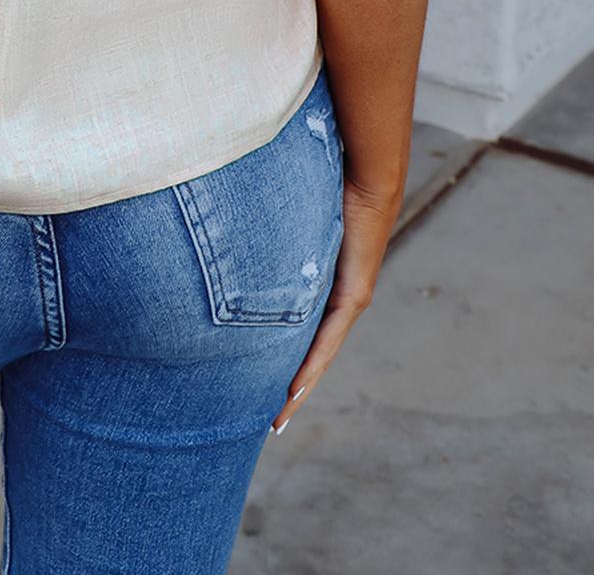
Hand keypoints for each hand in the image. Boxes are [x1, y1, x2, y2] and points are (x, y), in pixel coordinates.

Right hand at [271, 172, 401, 435]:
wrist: (366, 175)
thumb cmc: (324, 185)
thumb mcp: (287, 220)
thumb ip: (265, 232)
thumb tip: (227, 224)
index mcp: (320, 283)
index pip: (297, 330)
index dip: (280, 357)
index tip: (259, 381)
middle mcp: (337, 298)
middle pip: (309, 352)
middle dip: (288, 386)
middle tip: (266, 417)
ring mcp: (348, 299)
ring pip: (319, 353)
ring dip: (299, 386)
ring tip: (277, 416)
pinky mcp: (354, 295)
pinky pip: (328, 338)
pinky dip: (311, 364)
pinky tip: (295, 388)